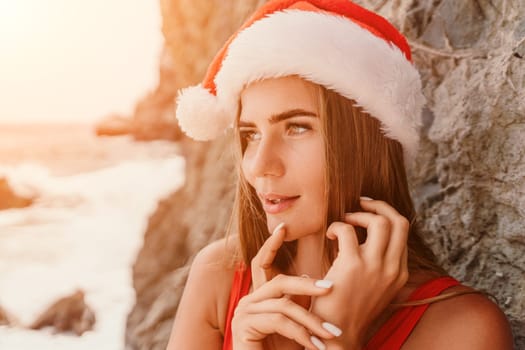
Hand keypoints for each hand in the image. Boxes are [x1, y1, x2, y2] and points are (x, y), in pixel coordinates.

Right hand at [232, 223, 339, 349]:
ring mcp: (244, 312)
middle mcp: (249, 300)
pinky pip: (278, 320)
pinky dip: (300, 332)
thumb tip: (328, 284)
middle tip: (332, 289)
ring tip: (332, 335)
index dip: (271, 243)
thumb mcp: (299, 326)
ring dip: (311, 321)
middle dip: (307, 285)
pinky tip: (314, 345)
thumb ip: (304, 305)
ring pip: (283, 303)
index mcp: (261, 296)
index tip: (284, 227)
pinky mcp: (244, 326)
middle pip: (278, 281)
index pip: (262, 262)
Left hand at [310, 198, 409, 348]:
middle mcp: (392, 267)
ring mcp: (375, 266)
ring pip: (380, 221)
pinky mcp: (353, 266)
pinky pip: (346, 230)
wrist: (339, 335)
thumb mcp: (374, 288)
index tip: (370, 210)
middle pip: (398, 221)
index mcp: (398, 272)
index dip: (386, 215)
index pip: (403, 231)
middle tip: (360, 203)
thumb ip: (377, 266)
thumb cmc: (350, 310)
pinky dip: (337, 225)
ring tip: (345, 220)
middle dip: (379, 205)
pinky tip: (330, 235)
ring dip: (359, 214)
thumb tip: (366, 241)